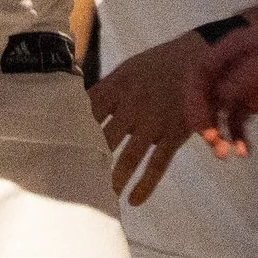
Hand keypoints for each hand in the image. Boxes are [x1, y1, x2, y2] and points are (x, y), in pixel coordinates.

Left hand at [87, 33, 223, 204]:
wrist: (199, 57)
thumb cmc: (159, 63)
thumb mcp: (129, 68)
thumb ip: (108, 89)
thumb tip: (82, 107)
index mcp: (117, 86)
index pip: (87, 111)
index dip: (72, 128)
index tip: (58, 146)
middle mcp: (131, 106)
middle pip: (104, 138)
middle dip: (89, 158)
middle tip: (73, 179)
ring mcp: (153, 123)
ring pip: (128, 156)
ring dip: (113, 179)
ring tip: (100, 198)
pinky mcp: (173, 135)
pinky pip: (157, 164)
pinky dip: (145, 184)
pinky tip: (134, 200)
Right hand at [203, 9, 257, 141]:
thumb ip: (251, 71)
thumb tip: (220, 93)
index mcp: (233, 48)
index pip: (200, 73)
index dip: (194, 99)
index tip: (203, 126)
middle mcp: (233, 66)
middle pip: (205, 94)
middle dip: (204, 120)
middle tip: (216, 145)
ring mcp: (246, 84)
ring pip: (219, 110)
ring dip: (218, 132)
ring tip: (227, 155)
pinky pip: (239, 119)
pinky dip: (238, 136)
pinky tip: (245, 152)